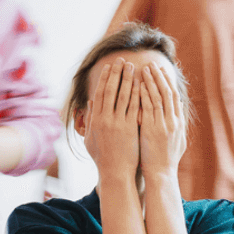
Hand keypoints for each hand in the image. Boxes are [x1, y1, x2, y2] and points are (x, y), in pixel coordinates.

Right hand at [84, 58, 139, 179]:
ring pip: (124, 96)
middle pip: (112, 91)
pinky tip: (142, 84)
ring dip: (128, 79)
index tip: (109, 66)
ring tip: (133, 67)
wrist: (115, 173)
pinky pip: (135, 107)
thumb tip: (91, 102)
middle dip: (117, 74)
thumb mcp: (90, 138)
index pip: (100, 93)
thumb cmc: (103, 158)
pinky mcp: (131, 128)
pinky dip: (138, 94)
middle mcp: (106, 119)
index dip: (105, 78)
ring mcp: (119, 123)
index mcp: (96, 120)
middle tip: (122, 60)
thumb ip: (90, 119)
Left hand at [138, 63, 184, 176]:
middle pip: (167, 93)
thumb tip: (180, 108)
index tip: (162, 71)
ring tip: (144, 69)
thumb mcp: (177, 141)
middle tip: (152, 64)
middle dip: (160, 77)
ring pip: (158, 97)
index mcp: (178, 123)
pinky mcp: (152, 129)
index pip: (174, 97)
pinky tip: (138, 84)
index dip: (168, 83)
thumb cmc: (166, 160)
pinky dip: (144, 94)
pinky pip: (147, 107)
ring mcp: (163, 125)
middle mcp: (173, 121)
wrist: (162, 174)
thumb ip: (178, 124)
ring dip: (151, 82)